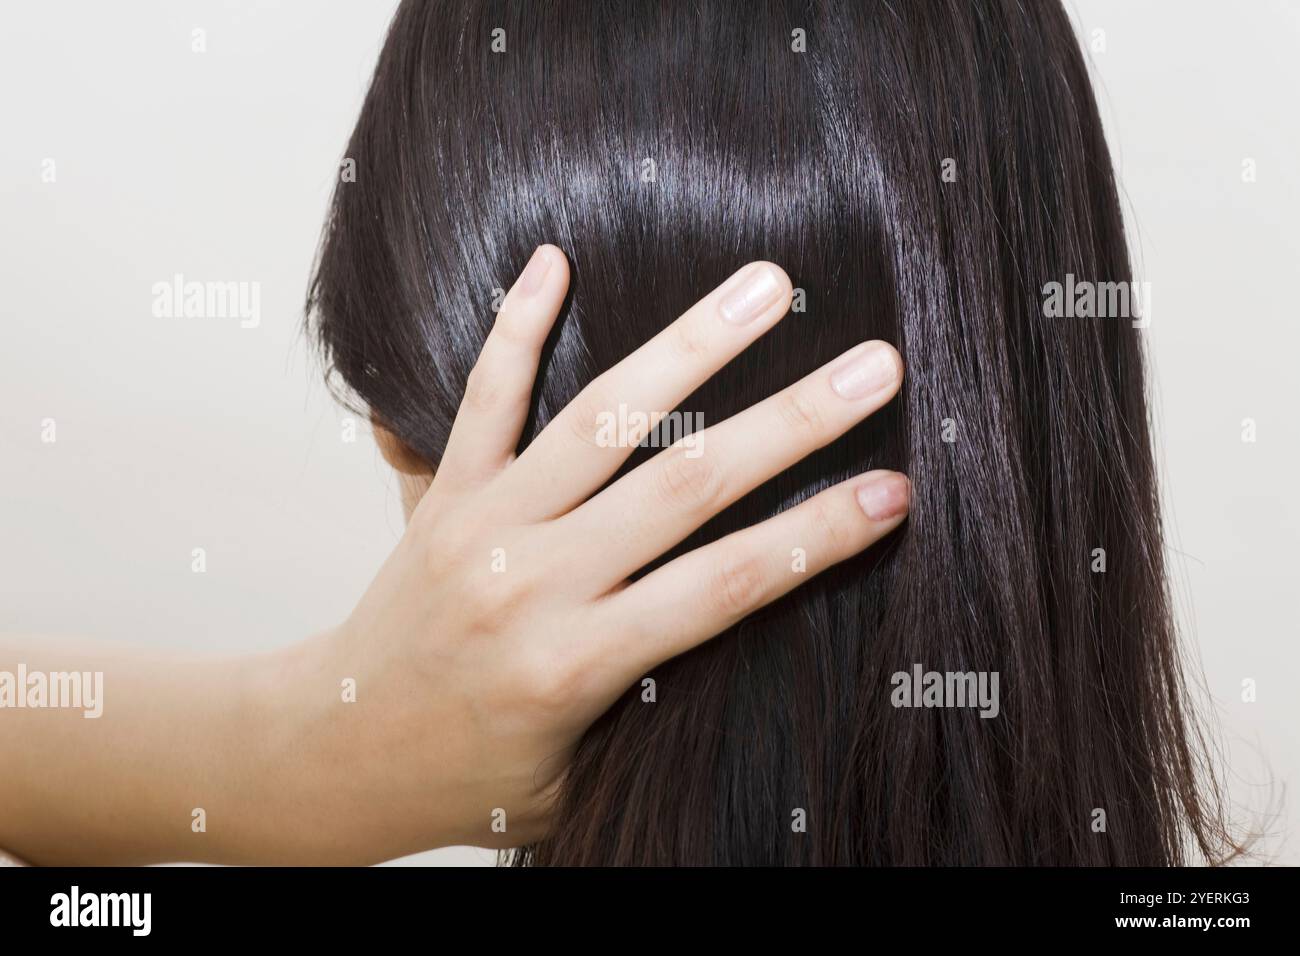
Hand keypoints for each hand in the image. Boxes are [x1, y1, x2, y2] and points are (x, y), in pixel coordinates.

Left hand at [264, 245, 909, 861]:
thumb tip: (748, 639)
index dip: (816, 538)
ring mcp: (482, 525)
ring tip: (763, 285)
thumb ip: (655, 710)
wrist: (334, 755)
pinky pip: (483, 398)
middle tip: (875, 367)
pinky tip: (556, 259)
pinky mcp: (441, 493)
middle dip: (790, 424)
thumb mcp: (578, 778)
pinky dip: (517, 327)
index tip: (895, 490)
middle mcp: (532, 582)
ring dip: (689, 347)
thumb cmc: (471, 778)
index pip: (723, 588)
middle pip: (683, 487)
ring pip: (599, 421)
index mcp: (576, 664)